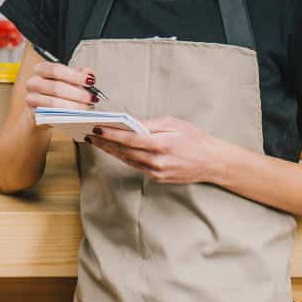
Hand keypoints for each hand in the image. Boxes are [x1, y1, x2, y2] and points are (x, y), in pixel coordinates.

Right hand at [25, 62, 98, 113]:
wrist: (44, 106)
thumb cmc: (56, 89)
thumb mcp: (68, 77)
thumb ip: (79, 74)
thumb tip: (89, 74)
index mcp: (41, 69)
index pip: (55, 69)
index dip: (73, 75)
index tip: (89, 81)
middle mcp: (33, 82)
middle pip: (55, 87)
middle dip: (76, 94)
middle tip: (90, 98)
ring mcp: (31, 98)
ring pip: (53, 103)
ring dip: (72, 106)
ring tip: (86, 107)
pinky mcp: (33, 113)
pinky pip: (50, 115)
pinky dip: (64, 115)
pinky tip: (75, 115)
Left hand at [84, 116, 223, 183]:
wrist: (212, 162)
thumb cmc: (195, 138)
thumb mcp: (174, 123)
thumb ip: (150, 124)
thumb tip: (129, 123)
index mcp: (161, 144)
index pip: (129, 139)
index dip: (110, 134)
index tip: (96, 129)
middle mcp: (157, 161)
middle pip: (124, 151)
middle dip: (105, 142)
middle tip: (89, 134)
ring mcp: (156, 172)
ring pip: (127, 160)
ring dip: (111, 151)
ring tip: (97, 141)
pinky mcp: (157, 178)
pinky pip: (136, 166)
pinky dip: (124, 158)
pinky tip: (115, 150)